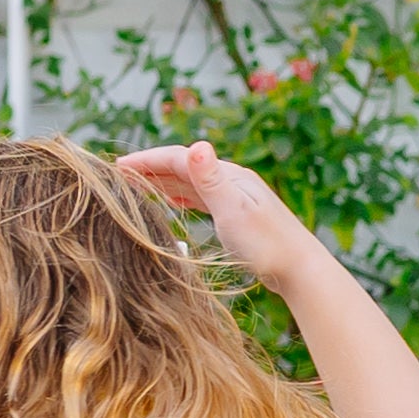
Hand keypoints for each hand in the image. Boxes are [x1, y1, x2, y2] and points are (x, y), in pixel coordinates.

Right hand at [117, 139, 326, 289]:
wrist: (302, 271)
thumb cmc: (268, 246)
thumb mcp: (234, 212)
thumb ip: (211, 182)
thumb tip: (197, 147)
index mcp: (228, 175)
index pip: (178, 158)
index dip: (146, 161)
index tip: (116, 167)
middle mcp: (232, 180)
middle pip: (183, 166)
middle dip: (150, 168)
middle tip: (117, 174)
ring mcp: (237, 197)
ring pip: (192, 181)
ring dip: (163, 180)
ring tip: (137, 184)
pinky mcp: (240, 215)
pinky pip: (202, 197)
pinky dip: (182, 195)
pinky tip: (173, 201)